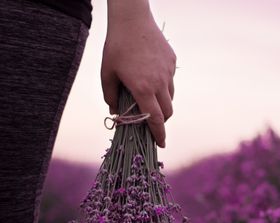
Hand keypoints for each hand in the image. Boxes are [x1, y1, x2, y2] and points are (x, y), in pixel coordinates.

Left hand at [101, 0, 175, 147]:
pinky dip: (163, 85)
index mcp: (143, 89)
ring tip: (150, 97)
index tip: (161, 144)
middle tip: (153, 121)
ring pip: (170, 96)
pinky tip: (152, 75)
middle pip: (168, 111)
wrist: (132, 20)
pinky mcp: (172, 62)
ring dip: (163, 103)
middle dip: (162, 121)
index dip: (159, 134)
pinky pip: (170, 79)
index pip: (156, 119)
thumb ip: (110, 95)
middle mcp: (159, 83)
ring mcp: (168, 72)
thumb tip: (115, 111)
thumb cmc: (116, 47)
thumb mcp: (107, 73)